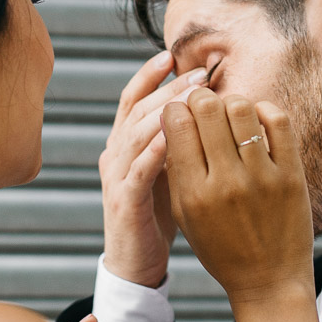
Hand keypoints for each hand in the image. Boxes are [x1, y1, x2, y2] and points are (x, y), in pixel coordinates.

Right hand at [99, 50, 207, 286]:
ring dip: (165, 113)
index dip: (149, 76)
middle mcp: (114, 155)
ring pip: (135, 135)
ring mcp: (115, 179)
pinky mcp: (124, 203)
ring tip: (193, 97)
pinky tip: (174, 138)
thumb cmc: (158, 215)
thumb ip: (177, 141)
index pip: (133, 100)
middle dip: (168, 89)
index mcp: (124, 145)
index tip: (173, 56)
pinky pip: (138, 172)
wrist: (136, 264)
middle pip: (138, 111)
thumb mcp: (168, 169)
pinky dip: (155, 151)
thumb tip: (207, 106)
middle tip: (198, 74)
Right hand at [161, 89, 313, 306]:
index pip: (177, 125)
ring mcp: (262, 178)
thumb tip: (173, 121)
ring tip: (229, 110)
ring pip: (241, 108)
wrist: (269, 283)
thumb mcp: (187, 216)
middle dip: (199, 96)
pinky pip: (278, 122)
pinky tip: (257, 117)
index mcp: (193, 193)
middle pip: (206, 109)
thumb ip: (177, 171)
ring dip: (231, 100)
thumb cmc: (222, 249)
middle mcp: (225, 183)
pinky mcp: (292, 176)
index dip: (175, 107)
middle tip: (202, 100)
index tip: (179, 109)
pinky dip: (265, 109)